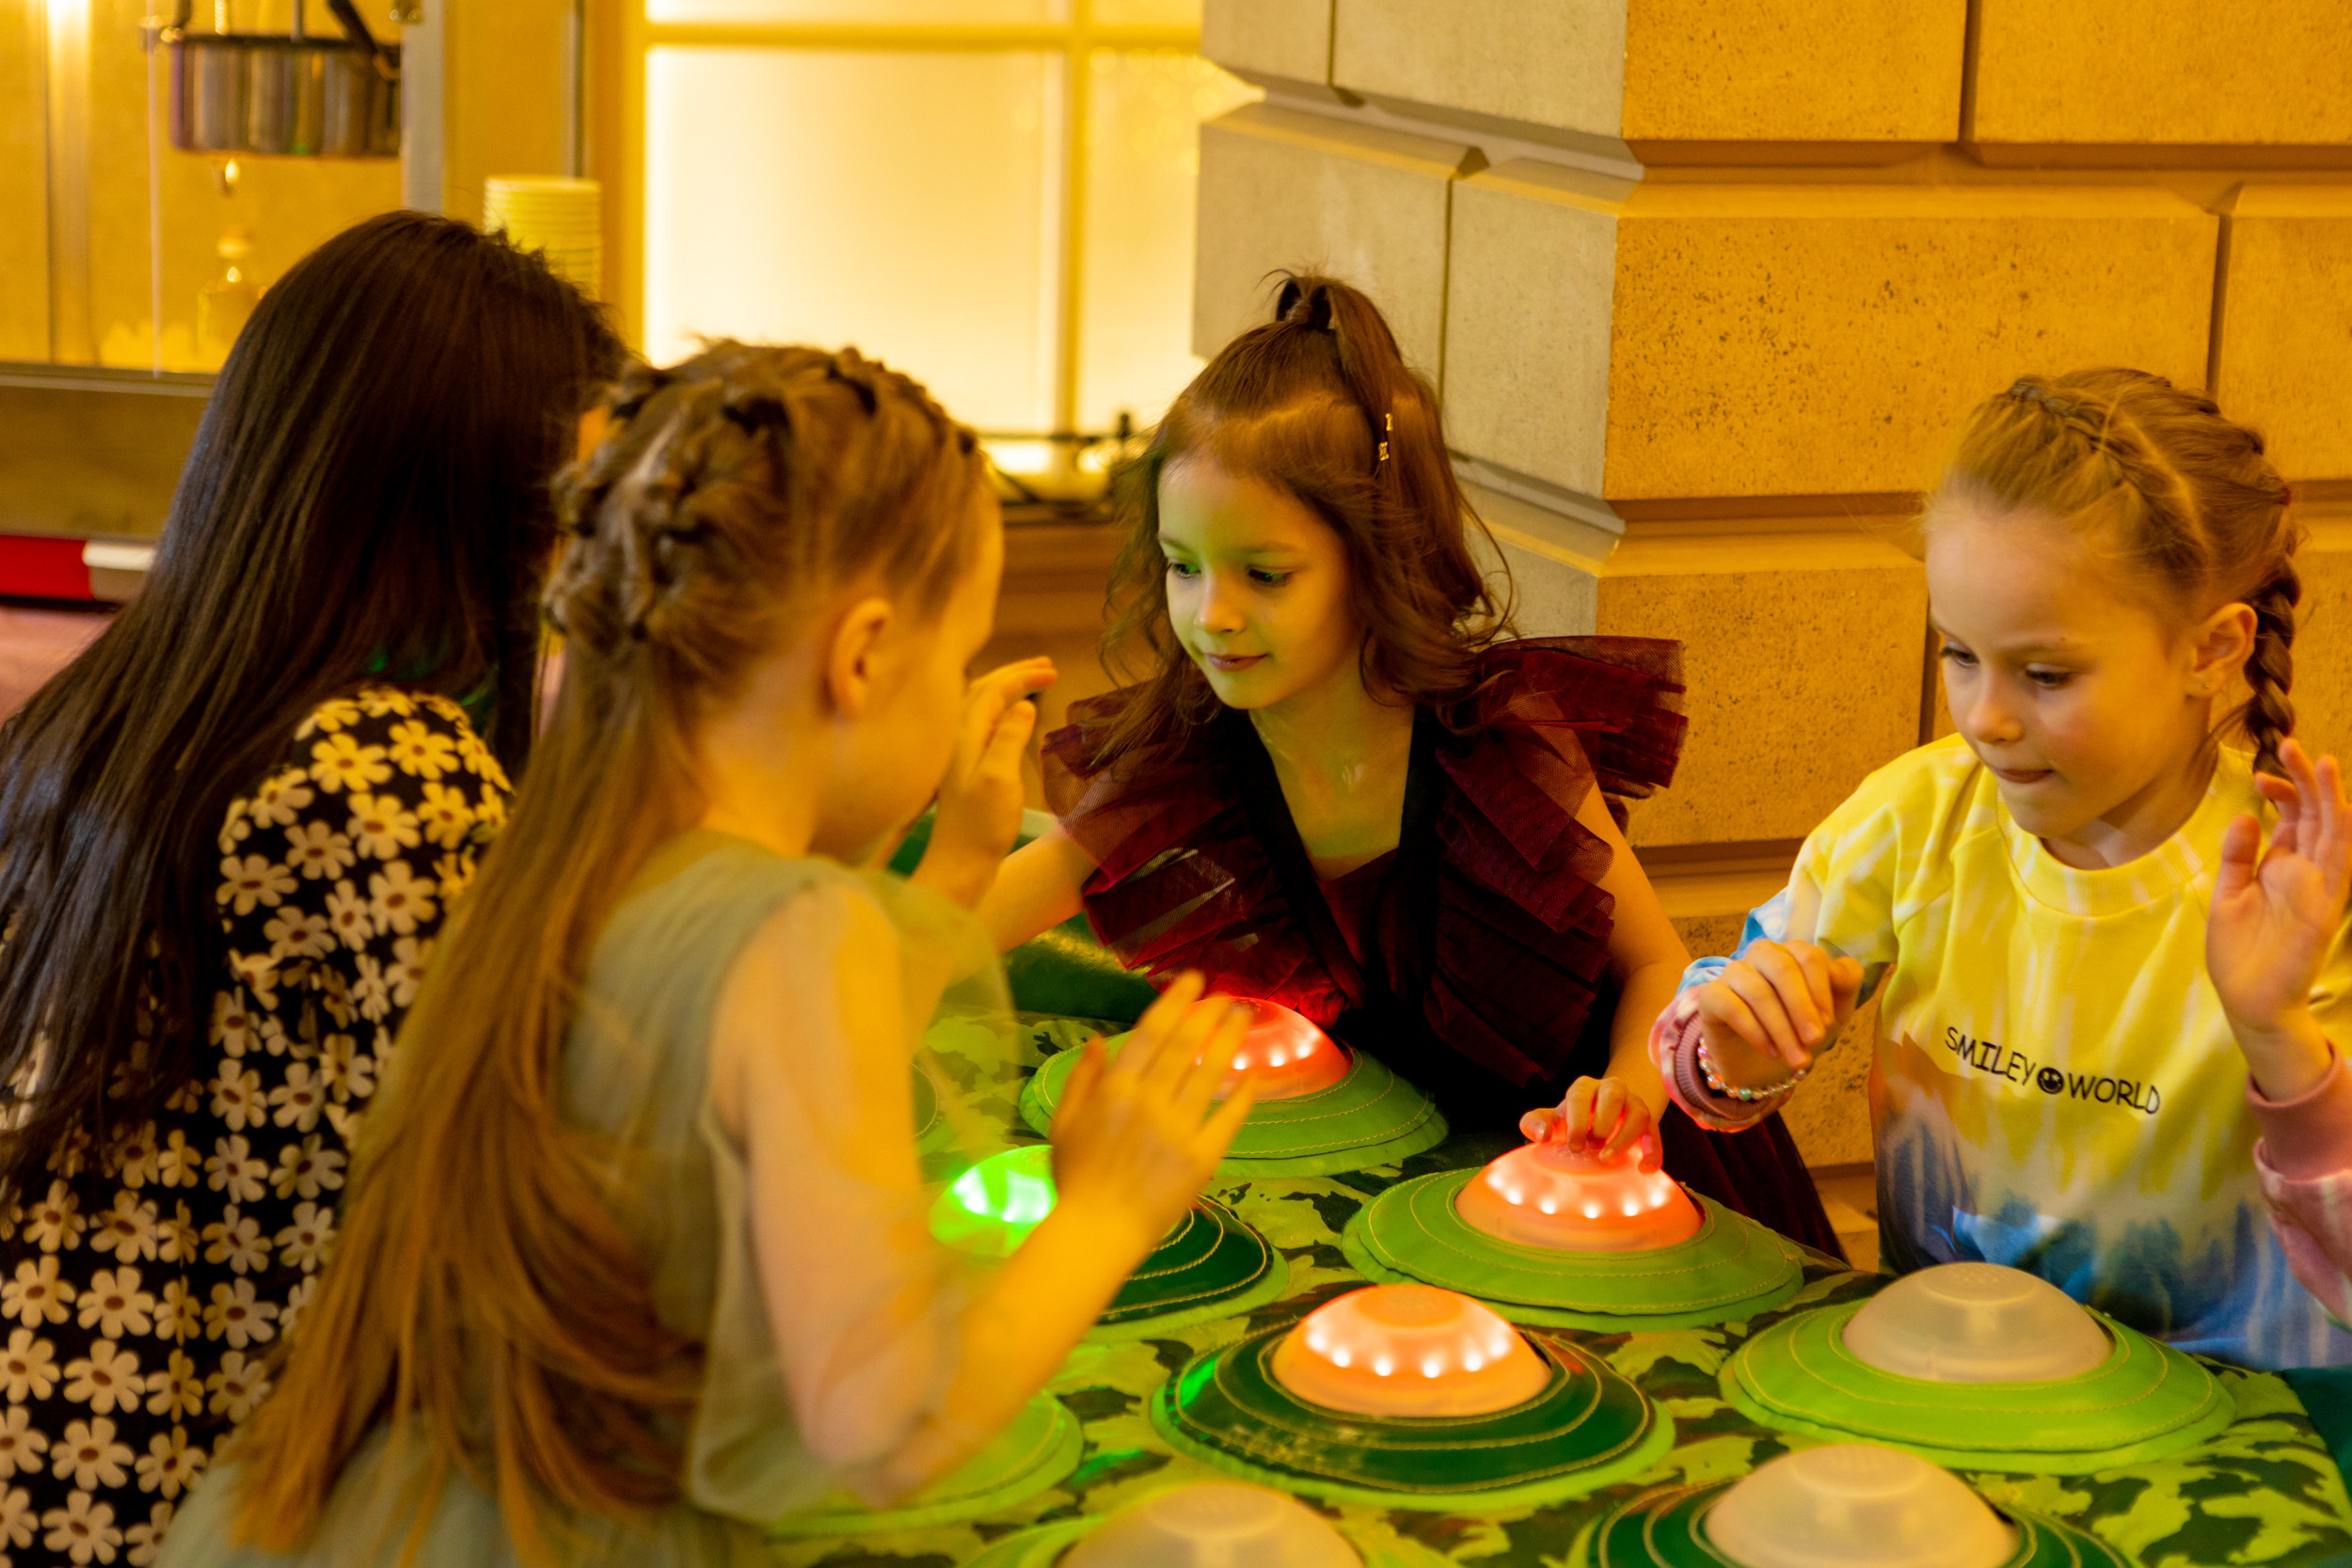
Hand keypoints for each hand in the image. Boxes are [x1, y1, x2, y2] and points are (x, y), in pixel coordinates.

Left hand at [913, 657, 1056, 907]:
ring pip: (980, 706)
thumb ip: (1008, 737)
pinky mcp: (965, 769)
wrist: (957, 866)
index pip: (991, 690)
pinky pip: (982, 723)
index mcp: (964, 736)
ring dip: (1007, 688)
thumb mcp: (1000, 778)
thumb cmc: (980, 827)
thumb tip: (1023, 706)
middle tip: (1046, 666)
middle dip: (1013, 674)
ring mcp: (959, 754)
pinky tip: (1013, 715)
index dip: (1021, 676)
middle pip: (982, 690)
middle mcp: (957, 739)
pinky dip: (1000, 709)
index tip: (1053, 672)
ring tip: (1034, 679)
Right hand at [1048, 973, 1254, 1259]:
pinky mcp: (1202, 1158)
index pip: (1152, 1033)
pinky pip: (1227, 1120)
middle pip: (1186, 1046)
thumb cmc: (1075, 1177)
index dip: (1176, 1002)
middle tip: (1227, 996)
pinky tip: (1251, 1077)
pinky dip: (1241, 1097)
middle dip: (1209, 1015)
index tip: (1194, 982)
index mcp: (1115, 1089)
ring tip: (1244, 1019)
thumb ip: (1083, 1078)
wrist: (1097, 1232)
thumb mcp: (1063, 1122)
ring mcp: (1179, 1129)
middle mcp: (1150, 1101)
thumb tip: (1100, 1040)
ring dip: (1229, 1042)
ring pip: (1210, 1075)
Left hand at [1520, 1077, 1659, 1167]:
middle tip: (1592, 1148)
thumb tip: (1542, 1135)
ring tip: (1609, 1160)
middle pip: (1613, 1094)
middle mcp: (1611, 1089)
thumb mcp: (1549, 1121)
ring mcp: (1633, 1103)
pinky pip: (1655, 1133)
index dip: (1577, 1121)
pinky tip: (1644, 1170)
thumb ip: (1534, 1123)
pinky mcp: (1648, 1123)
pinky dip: (1653, 1152)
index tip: (1574, 1146)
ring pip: (1639, 1112)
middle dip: (1603, 1123)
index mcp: (1584, 1087)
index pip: (1580, 1095)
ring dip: (1626, 1137)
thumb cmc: (1569, 1122)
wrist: (1594, 1121)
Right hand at [1694, 939, 1862, 1086]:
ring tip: (1797, 1059)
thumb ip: (1844, 983)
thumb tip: (1840, 970)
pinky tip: (1771, 1052)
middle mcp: (1760, 956)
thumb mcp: (1832, 1011)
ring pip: (1757, 991)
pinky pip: (1731, 1007)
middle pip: (1781, 967)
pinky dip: (1755, 1032)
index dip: (1821, 990)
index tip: (1828, 1023)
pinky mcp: (1710, 997)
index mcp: (1791, 953)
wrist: (1764, 1065)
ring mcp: (1733, 973)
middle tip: (1815, 1042)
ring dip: (1782, 1029)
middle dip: (1801, 1008)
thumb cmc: (1800, 1030)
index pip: (1808, 956)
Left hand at [2208, 740, 2348, 1095]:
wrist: (2247, 1000)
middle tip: (2290, 744)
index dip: (2281, 792)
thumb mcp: (2227, 895)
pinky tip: (2339, 809)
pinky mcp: (2325, 908)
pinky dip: (2340, 836)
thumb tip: (2246, 815)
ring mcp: (2319, 888)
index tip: (2261, 773)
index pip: (2292, 819)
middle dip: (2306, 780)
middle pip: (2314, 816)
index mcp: (2282, 867)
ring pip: (2334, 833)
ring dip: (2330, 798)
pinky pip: (2339, 866)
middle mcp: (2306, 873)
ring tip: (2323, 760)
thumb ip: (2237, 856)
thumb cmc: (2239, 952)